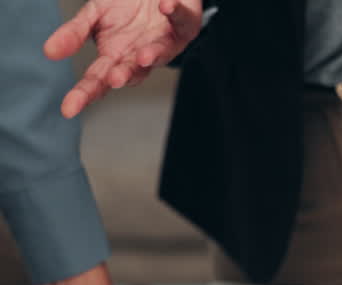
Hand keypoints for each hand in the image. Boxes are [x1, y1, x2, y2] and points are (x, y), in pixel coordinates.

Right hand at [44, 0, 202, 117]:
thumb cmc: (123, 7)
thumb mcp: (93, 16)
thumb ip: (74, 34)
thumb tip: (49, 52)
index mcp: (116, 57)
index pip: (97, 80)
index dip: (84, 95)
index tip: (68, 109)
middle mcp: (141, 56)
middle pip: (131, 72)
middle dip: (123, 76)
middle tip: (113, 79)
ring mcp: (166, 42)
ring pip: (162, 53)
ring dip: (153, 55)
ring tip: (143, 56)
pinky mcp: (186, 24)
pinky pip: (181, 18)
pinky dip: (173, 11)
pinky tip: (164, 7)